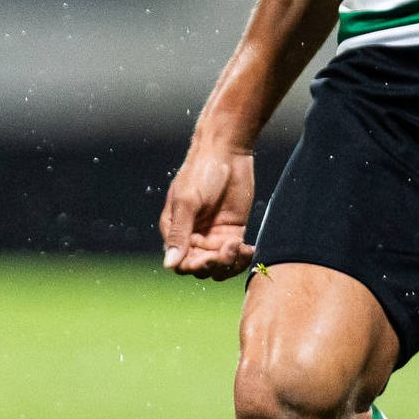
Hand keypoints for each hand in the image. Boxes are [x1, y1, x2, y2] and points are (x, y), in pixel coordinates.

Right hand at [160, 140, 257, 279]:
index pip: (181, 263)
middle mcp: (192, 236)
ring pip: (220, 266)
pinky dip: (242, 257)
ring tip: (240, 247)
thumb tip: (169, 265)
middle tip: (230, 246)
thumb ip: (179, 234)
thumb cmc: (201, 172)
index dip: (195, 266)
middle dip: (216, 263)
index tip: (211, 256)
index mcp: (175, 230)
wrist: (227, 151)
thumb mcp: (187, 201)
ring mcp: (213, 234)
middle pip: (201, 267)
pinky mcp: (232, 230)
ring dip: (230, 264)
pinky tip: (250, 249)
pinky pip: (235, 254)